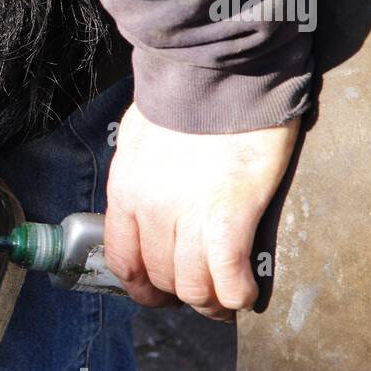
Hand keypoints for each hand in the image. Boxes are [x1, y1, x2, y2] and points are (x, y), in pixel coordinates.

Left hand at [104, 104, 298, 321]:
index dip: (142, 285)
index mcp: (126, 191)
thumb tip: (153, 191)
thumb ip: (143, 173)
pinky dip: (238, 293)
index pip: (122, 259)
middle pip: (160, 279)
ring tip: (228, 299)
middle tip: (205, 295)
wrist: (217, 69)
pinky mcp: (227, 215)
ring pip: (192, 287)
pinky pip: (227, 277)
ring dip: (212, 301)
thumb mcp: (142, 136)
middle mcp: (149, 210)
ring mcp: (185, 216)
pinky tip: (247, 293)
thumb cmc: (187, 94)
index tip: (160, 291)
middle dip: (182, 295)